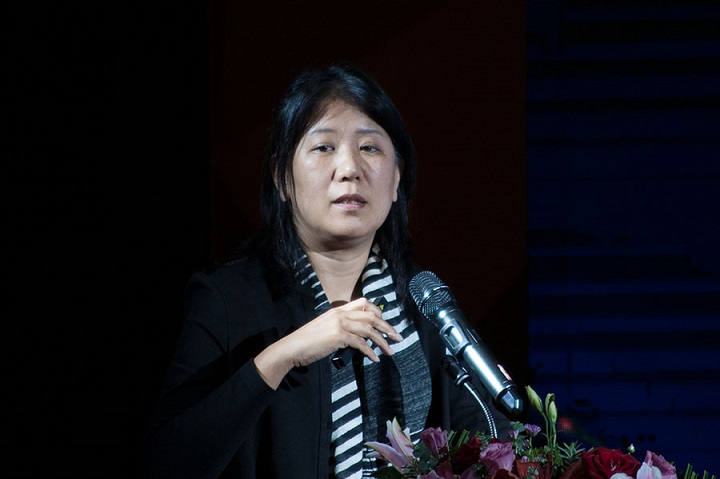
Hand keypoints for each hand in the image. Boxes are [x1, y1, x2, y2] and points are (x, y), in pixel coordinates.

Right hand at [253, 297, 402, 388]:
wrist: (291, 348)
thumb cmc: (307, 342)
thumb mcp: (325, 329)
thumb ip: (340, 328)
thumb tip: (357, 336)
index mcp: (337, 310)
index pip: (363, 303)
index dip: (377, 312)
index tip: (385, 323)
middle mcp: (340, 313)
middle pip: (371, 315)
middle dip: (387, 326)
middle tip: (397, 337)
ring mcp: (339, 323)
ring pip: (369, 329)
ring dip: (382, 341)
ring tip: (391, 351)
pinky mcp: (338, 336)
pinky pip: (361, 343)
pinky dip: (371, 351)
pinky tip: (375, 358)